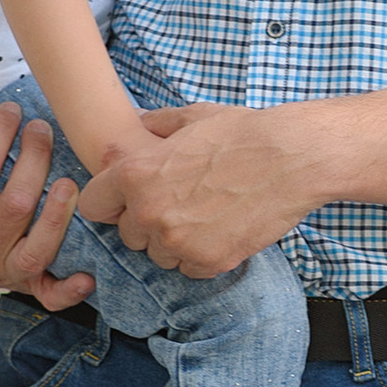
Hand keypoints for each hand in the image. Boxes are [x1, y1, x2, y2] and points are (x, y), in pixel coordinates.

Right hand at [0, 106, 96, 308]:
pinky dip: (69, 289)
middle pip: (17, 204)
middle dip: (35, 161)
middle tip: (42, 128)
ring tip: (69, 180)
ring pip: (38, 246)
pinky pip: (50, 294)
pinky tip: (87, 275)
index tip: (11, 110)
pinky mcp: (25, 283)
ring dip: (58, 215)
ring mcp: (5, 268)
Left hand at [76, 102, 317, 275]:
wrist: (292, 157)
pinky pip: (190, 269)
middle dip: (148, 224)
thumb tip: (139, 122)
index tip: (129, 202)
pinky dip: (203, 255)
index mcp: (135, 174)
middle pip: (128, 235)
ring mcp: (177, 242)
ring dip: (175, 243)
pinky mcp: (208, 262)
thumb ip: (156, 125)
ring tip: (206, 216)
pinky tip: (223, 230)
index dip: (112, 203)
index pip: (93, 205)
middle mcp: (149, 211)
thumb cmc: (244, 133)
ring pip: (158, 256)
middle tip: (182, 204)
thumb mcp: (192, 117)